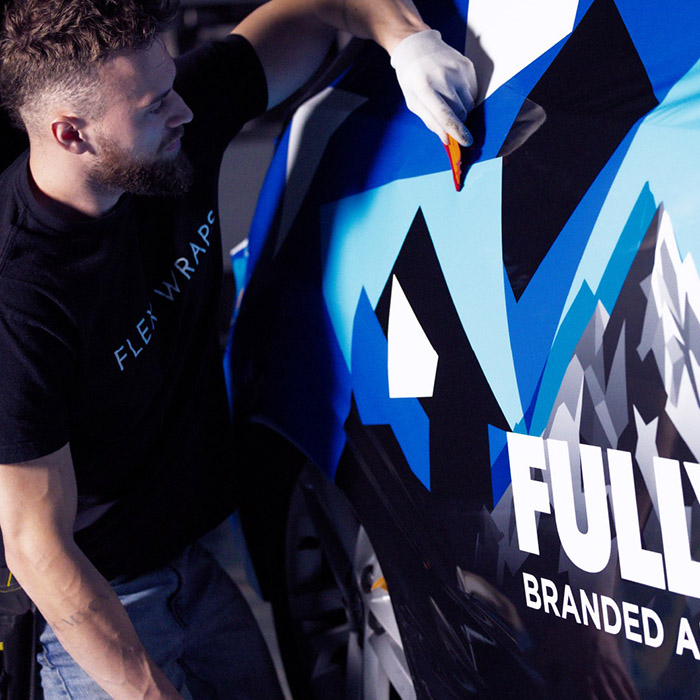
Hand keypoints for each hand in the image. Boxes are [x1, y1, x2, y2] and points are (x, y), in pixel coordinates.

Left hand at [390, 29, 476, 145]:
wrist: (418, 46)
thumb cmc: (413, 79)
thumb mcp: (414, 102)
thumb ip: (430, 121)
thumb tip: (447, 139)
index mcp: (424, 88)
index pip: (445, 115)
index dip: (457, 131)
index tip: (466, 142)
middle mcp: (443, 77)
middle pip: (461, 111)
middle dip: (457, 119)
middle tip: (447, 114)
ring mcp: (457, 69)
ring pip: (469, 103)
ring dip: (462, 108)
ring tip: (448, 97)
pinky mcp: (467, 65)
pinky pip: (473, 91)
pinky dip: (466, 95)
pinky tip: (453, 86)